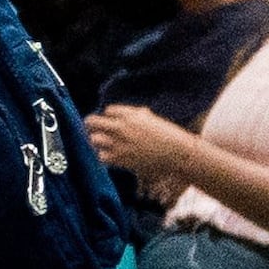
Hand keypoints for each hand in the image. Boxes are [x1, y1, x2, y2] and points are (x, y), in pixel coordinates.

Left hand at [83, 102, 202, 191]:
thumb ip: (138, 115)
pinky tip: (113, 156)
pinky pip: (102, 156)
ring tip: (105, 145)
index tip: (114, 123)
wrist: (176, 153)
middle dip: (92, 125)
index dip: (109, 117)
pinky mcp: (120, 158)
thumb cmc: (168, 135)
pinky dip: (105, 156)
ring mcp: (119, 142)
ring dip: (98, 142)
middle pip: (92, 122)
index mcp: (129, 114)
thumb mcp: (152, 119)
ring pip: (94, 139)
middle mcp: (121, 126)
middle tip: (94, 130)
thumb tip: (134, 113)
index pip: (107, 110)